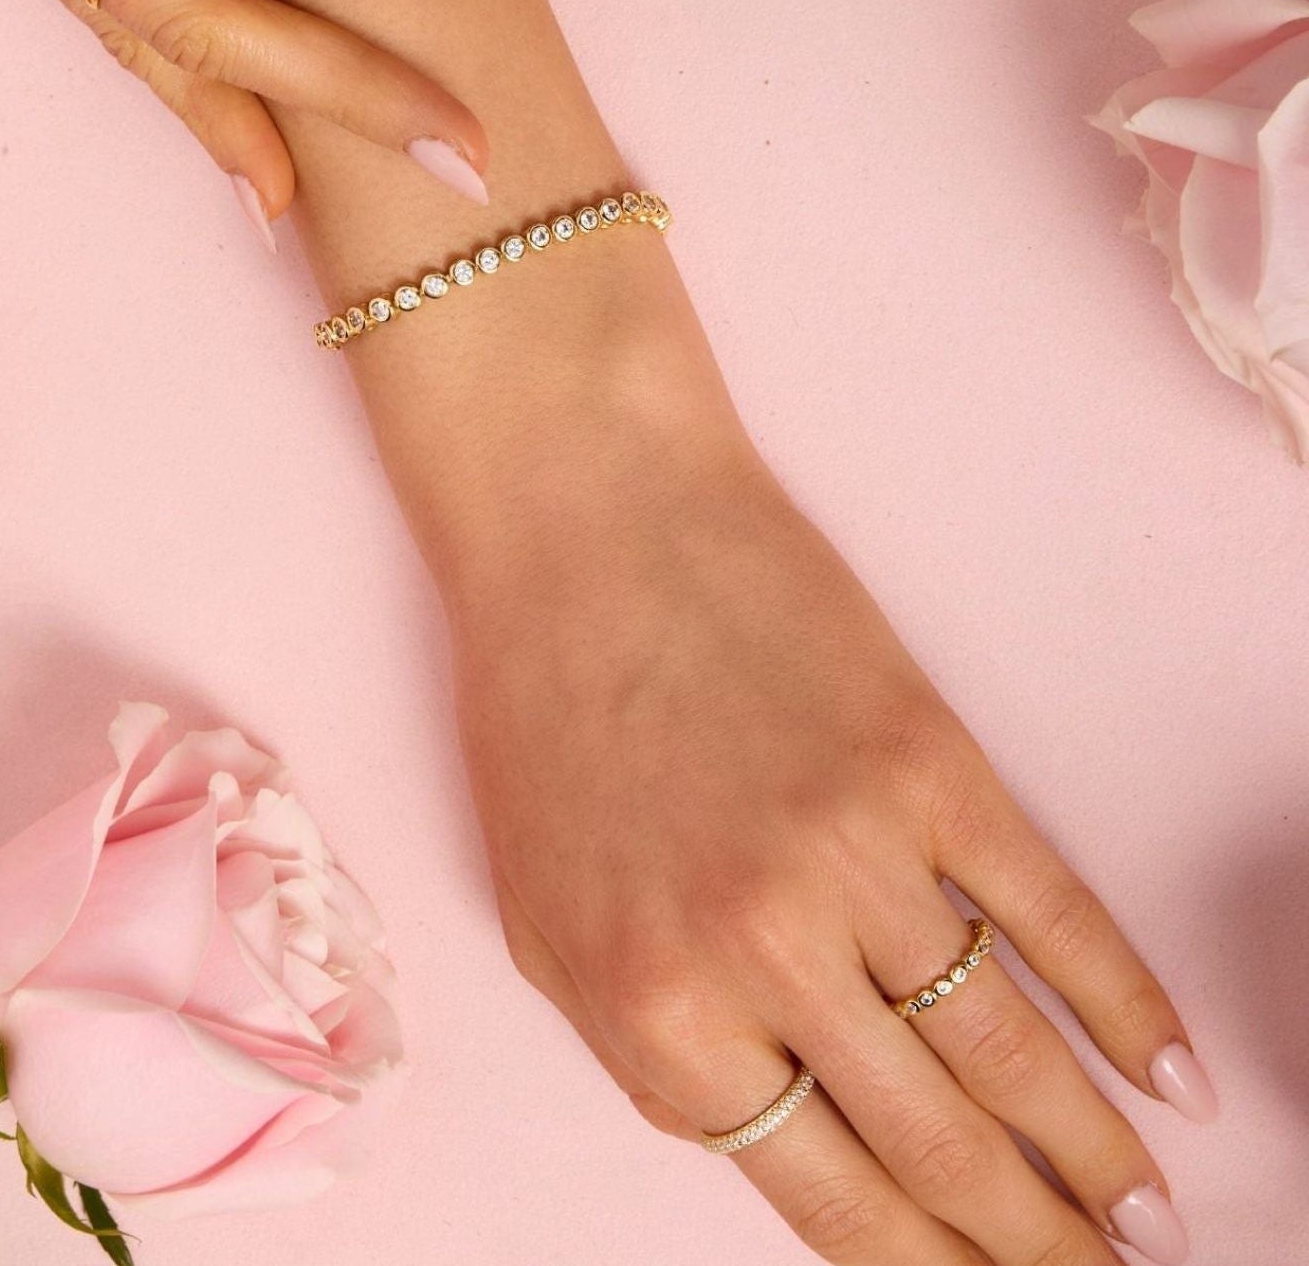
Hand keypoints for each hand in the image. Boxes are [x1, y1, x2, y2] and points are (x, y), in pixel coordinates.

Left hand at [436, 336, 1206, 1265]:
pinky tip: (1173, 1077)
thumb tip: (787, 1149)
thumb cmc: (545, 716)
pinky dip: (1129, 1007)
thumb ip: (655, 1051)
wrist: (581, 524)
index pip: (831, 1206)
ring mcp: (858, 857)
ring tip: (1150, 1230)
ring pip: (1016, 1057)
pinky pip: (1055, 918)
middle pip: (943, 1152)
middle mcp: (765, 958)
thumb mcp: (546, 920)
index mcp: (656, 1015)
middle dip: (1035, 1248)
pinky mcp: (928, 763)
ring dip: (1101, 1160)